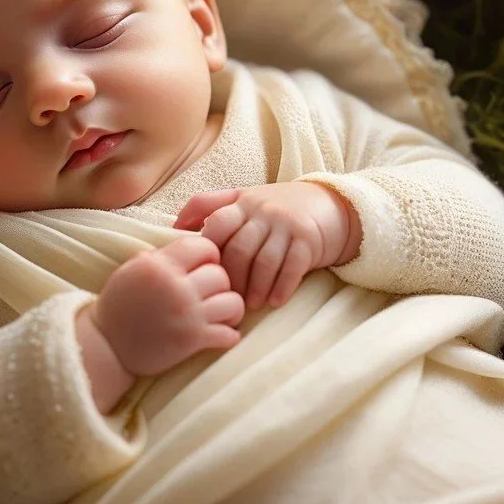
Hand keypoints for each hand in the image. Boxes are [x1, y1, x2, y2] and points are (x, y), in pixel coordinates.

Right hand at [92, 236, 244, 377]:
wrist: (106, 346)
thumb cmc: (118, 306)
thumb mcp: (132, 270)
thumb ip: (162, 257)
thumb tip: (192, 246)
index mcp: (159, 264)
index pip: (204, 246)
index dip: (208, 256)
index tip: (202, 268)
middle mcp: (175, 286)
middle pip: (221, 275)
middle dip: (218, 285)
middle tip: (209, 294)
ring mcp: (186, 314)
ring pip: (232, 302)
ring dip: (229, 309)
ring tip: (220, 313)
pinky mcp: (191, 340)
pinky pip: (229, 334)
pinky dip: (228, 335)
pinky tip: (220, 334)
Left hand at [173, 182, 361, 309]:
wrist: (330, 205)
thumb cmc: (277, 208)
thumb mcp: (244, 199)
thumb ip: (209, 206)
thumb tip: (173, 225)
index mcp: (242, 203)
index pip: (216, 223)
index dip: (208, 250)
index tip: (205, 273)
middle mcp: (262, 211)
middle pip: (238, 248)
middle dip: (232, 278)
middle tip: (228, 299)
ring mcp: (286, 224)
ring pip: (264, 261)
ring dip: (256, 287)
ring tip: (251, 305)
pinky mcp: (309, 239)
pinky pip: (292, 267)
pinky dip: (282, 287)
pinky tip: (275, 302)